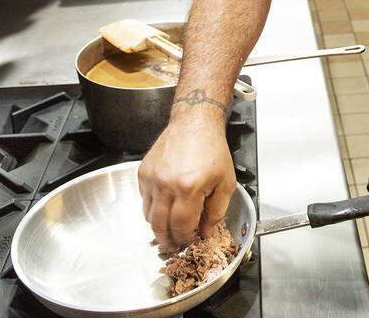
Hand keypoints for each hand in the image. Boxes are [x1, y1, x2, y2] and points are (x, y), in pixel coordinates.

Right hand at [137, 111, 235, 252]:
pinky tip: (165, 205)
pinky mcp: (143, 172)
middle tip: (174, 245)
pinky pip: (144, 199)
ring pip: (148, 215)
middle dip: (167, 240)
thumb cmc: (213, 151)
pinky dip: (153, 207)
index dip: (184, 239)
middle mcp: (166, 184)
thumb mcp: (226, 183)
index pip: (180, 227)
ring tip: (169, 228)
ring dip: (158, 226)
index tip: (189, 242)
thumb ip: (216, 212)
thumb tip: (204, 233)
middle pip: (159, 226)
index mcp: (189, 188)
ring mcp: (152, 178)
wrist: (194, 123)